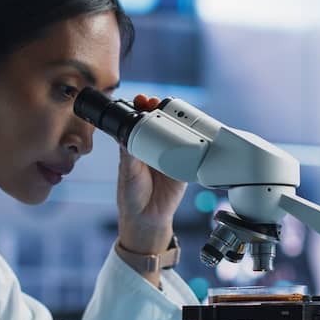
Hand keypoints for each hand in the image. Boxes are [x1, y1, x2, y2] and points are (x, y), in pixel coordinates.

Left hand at [116, 94, 186, 254]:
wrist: (147, 219)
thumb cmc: (132, 196)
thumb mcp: (127, 171)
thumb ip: (128, 153)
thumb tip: (126, 132)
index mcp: (138, 147)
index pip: (140, 122)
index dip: (141, 109)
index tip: (141, 100)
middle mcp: (155, 149)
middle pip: (160, 123)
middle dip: (159, 109)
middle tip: (155, 102)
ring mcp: (171, 156)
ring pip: (176, 133)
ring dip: (176, 120)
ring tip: (171, 110)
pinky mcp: (185, 167)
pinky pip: (191, 151)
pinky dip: (193, 140)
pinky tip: (192, 130)